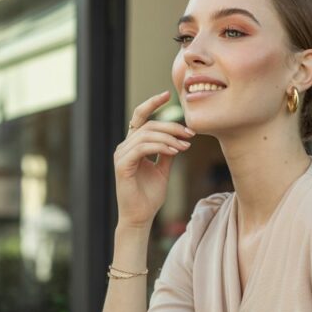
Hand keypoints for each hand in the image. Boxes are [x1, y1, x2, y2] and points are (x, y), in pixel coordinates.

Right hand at [114, 91, 195, 227]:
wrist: (140, 217)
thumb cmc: (149, 196)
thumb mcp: (163, 169)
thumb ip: (168, 152)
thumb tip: (180, 137)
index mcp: (132, 145)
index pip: (140, 117)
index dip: (152, 104)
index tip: (167, 95)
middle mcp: (124, 147)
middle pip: (148, 125)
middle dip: (171, 127)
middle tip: (190, 133)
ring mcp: (121, 155)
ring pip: (147, 135)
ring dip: (169, 138)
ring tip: (185, 145)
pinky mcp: (122, 165)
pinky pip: (142, 148)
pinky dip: (161, 147)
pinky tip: (175, 151)